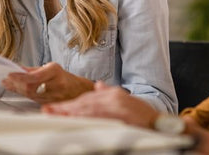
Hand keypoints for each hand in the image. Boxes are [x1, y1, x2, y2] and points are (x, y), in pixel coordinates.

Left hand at [2, 62, 93, 102]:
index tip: (10, 74)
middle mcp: (56, 85)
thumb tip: (17, 69)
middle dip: (16, 83)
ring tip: (8, 83)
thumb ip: (33, 70)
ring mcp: (53, 97)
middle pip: (31, 87)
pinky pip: (33, 99)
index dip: (21, 77)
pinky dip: (23, 93)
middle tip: (6, 79)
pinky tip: (16, 89)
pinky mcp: (50, 104)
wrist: (78, 90)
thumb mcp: (50, 68)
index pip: (35, 76)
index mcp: (55, 72)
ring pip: (30, 94)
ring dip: (17, 89)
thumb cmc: (63, 77)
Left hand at [41, 81, 158, 127]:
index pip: (85, 99)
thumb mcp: (125, 99)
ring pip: (88, 109)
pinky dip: (86, 119)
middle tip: (48, 111)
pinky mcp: (121, 116)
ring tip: (56, 115)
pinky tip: (76, 120)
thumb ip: (109, 92)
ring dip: (71, 113)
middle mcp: (113, 98)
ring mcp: (117, 107)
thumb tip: (97, 85)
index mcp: (112, 95)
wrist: (160, 123)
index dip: (69, 104)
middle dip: (65, 108)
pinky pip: (99, 118)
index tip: (54, 108)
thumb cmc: (142, 114)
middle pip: (83, 103)